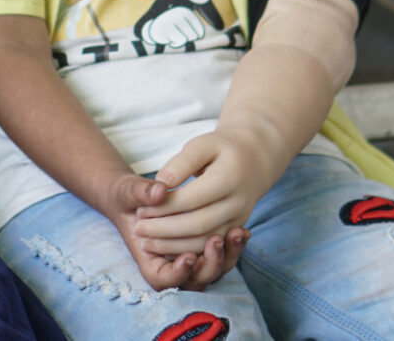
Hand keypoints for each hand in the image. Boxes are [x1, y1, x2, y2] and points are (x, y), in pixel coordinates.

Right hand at [101, 173, 244, 291]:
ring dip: (227, 256)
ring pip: (213, 270)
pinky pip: (221, 255)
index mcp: (148, 259)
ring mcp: (190, 258)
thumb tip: (159, 191)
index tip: (189, 256)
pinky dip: (232, 246)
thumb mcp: (129, 192)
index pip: (162, 279)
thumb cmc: (127, 197)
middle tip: (216, 241)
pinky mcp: (203, 248)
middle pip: (195, 281)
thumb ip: (141, 193)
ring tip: (238, 233)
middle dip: (210, 265)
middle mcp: (171, 264)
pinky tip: (242, 230)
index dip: (177, 273)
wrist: (137, 195)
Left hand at [135, 127, 285, 246]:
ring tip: (146, 242)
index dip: (164, 207)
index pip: (192, 199)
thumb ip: (181, 163)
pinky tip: (164, 247)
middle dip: (164, 230)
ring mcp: (238, 219)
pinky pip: (209, 246)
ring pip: (205, 241)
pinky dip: (186, 249)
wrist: (255, 159)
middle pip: (198, 224)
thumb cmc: (221, 149)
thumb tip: (160, 185)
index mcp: (230, 178)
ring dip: (173, 246)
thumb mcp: (202, 144)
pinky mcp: (234, 229)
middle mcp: (238, 202)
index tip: (140, 209)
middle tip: (138, 229)